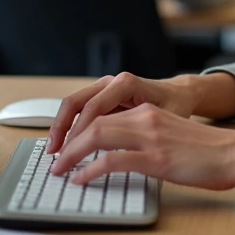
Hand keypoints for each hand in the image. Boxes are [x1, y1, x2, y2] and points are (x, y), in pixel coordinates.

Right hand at [45, 72, 197, 153]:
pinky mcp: (102, 97)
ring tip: (54, 150)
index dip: (78, 132)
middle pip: (76, 102)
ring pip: (74, 104)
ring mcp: (105, 88)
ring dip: (61, 127)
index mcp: (126, 84)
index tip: (69, 153)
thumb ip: (142, 131)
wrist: (180, 93)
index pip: (93, 108)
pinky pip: (79, 110)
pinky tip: (66, 145)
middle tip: (54, 152)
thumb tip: (122, 153)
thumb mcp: (164, 119)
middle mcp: (112, 82)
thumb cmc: (175, 106)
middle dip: (61, 128)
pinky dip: (70, 126)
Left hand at [51, 103, 234, 190]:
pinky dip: (90, 169)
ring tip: (60, 170)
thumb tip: (120, 156)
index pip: (101, 115)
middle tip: (54, 160)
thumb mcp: (172, 136)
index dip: (77, 131)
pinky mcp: (156, 157)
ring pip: (97, 137)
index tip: (64, 147)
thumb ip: (146, 138)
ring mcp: (150, 137)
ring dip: (72, 154)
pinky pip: (112, 160)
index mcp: (148, 112)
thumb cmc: (208, 151)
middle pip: (93, 122)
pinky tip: (81, 179)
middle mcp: (145, 118)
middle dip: (67, 142)